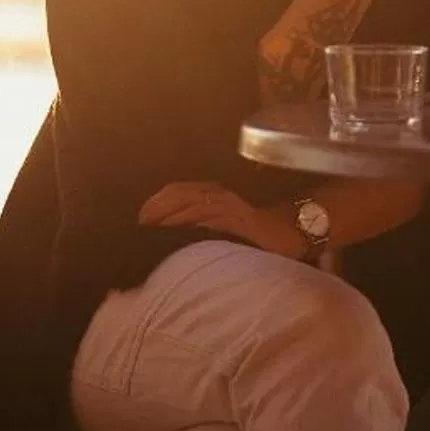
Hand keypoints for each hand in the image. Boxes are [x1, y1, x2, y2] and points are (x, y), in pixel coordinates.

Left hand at [138, 182, 298, 257]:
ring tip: (149, 223)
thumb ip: (204, 227)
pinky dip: (187, 217)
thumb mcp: (224, 228)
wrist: (291, 231)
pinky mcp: (236, 216)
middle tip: (138, 221)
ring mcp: (228, 203)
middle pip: (180, 192)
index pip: (179, 191)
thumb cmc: (258, 234)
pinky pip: (206, 212)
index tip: (140, 216)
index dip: (158, 201)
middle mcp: (219, 194)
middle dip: (157, 204)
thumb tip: (175, 239)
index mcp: (214, 195)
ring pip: (190, 200)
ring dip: (167, 210)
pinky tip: (172, 225)